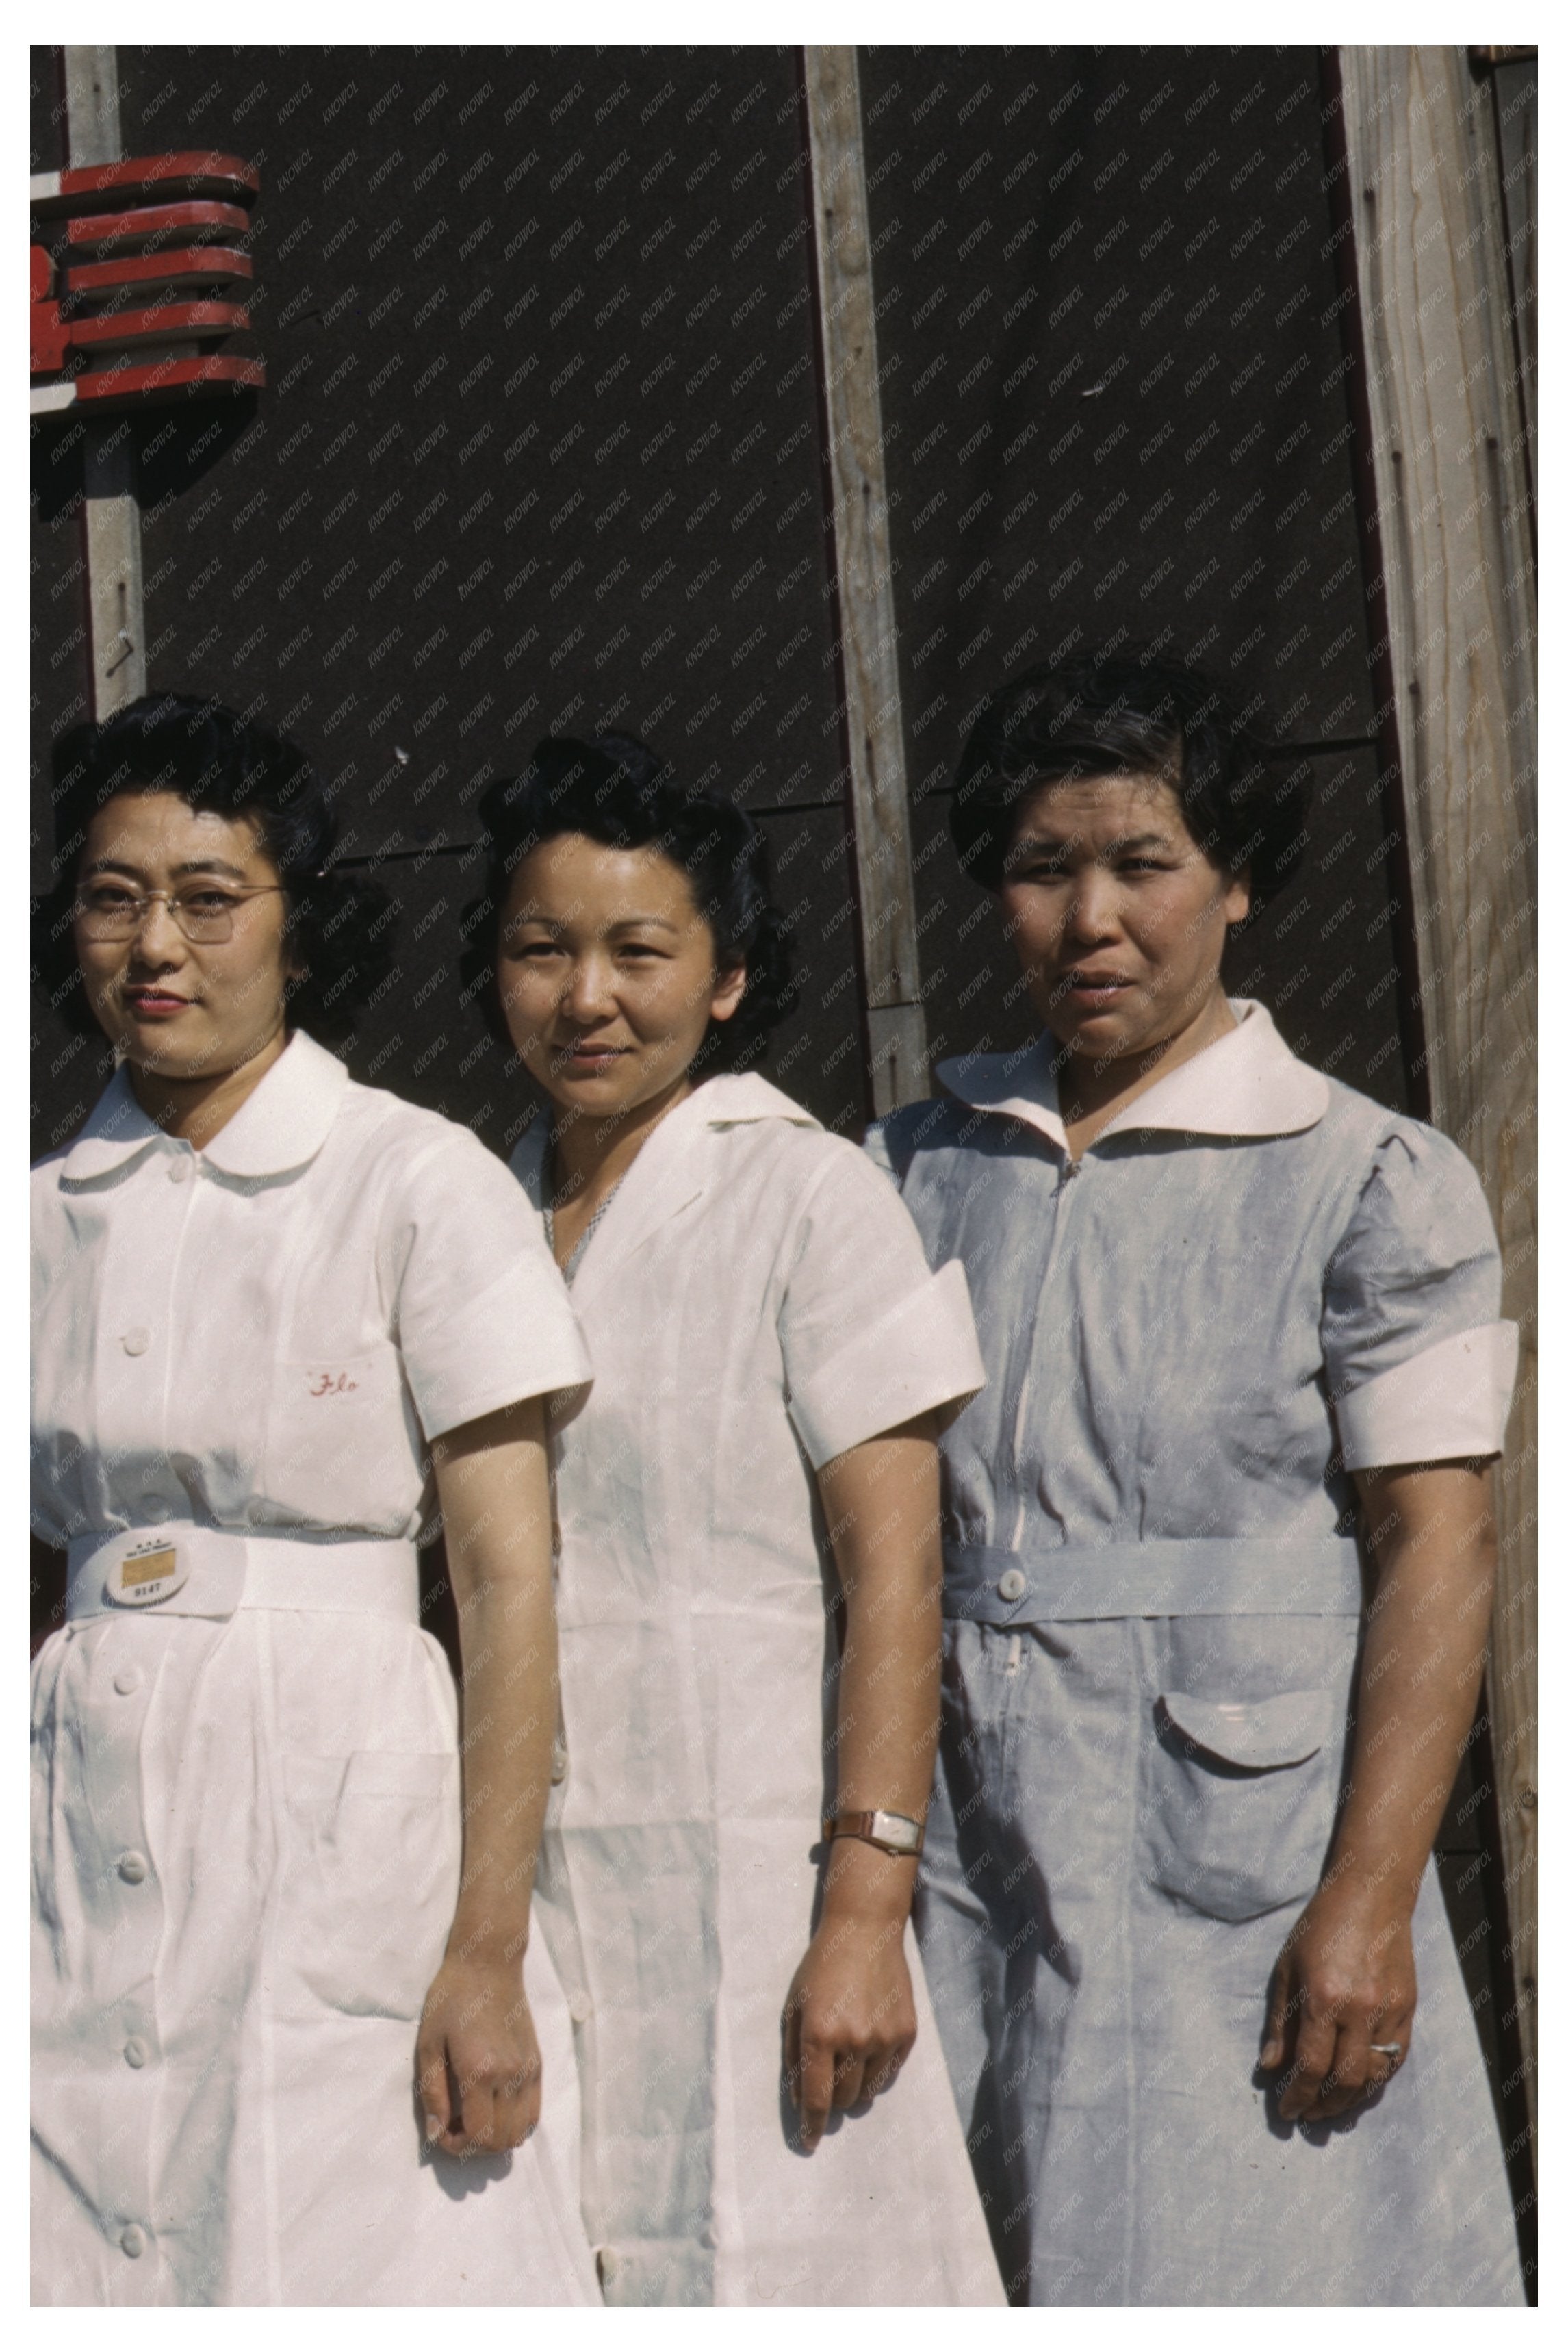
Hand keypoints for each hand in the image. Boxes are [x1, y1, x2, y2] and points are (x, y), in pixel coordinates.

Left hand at [415, 1952, 541, 2155]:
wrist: (488, 1964)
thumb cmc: (450, 2000)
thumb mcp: (429, 2045)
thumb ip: (432, 2094)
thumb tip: (435, 2134)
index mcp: (481, 2072)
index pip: (478, 2136)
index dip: (456, 2146)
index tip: (440, 2132)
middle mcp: (511, 2076)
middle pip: (502, 2142)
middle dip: (474, 2147)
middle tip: (454, 2128)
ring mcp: (529, 2070)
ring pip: (521, 2132)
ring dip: (496, 2138)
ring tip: (474, 2119)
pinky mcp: (537, 2063)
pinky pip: (534, 2113)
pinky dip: (515, 2124)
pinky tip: (494, 2109)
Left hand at [783, 1911, 916, 2152]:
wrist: (865, 1931)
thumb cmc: (821, 1967)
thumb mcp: (794, 2006)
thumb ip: (793, 2053)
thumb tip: (801, 2098)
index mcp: (819, 2034)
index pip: (816, 2098)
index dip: (811, 2127)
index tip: (809, 2144)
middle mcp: (853, 2041)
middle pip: (843, 2099)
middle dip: (831, 2099)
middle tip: (828, 2080)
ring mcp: (884, 2038)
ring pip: (868, 2092)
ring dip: (854, 2087)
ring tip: (849, 2059)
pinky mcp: (906, 2033)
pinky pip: (889, 2073)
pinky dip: (876, 2071)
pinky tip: (869, 2046)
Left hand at [1261, 1874, 1416, 2121]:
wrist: (1370, 1898)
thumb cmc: (1319, 1929)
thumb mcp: (1287, 1969)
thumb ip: (1279, 2022)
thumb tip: (1269, 2068)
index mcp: (1322, 1997)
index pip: (1309, 2065)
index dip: (1296, 2095)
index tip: (1286, 2112)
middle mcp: (1359, 2010)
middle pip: (1344, 2081)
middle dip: (1323, 2106)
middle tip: (1308, 2117)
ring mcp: (1388, 2012)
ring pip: (1373, 2077)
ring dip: (1351, 2101)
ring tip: (1330, 2109)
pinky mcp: (1408, 2010)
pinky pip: (1394, 2060)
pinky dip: (1376, 2080)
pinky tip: (1359, 2087)